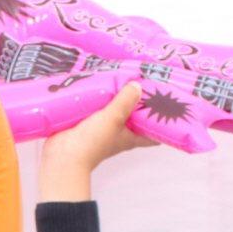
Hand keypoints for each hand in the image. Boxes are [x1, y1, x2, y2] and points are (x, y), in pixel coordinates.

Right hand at [39, 82, 158, 202]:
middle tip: (147, 80)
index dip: (163, 122)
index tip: (170, 105)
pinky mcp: (86, 122)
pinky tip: (100, 82)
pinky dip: (99, 97)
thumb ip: (125, 101)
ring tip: (124, 74)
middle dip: (141, 101)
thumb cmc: (91, 144)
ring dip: (118, 96)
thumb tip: (137, 85)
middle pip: (135, 115)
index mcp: (130, 136)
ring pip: (115, 109)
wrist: (62, 156)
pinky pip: (97, 106)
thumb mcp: (113, 120)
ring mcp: (102, 127)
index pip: (153, 133)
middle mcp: (119, 131)